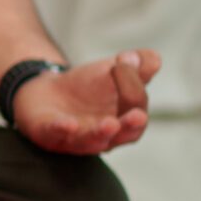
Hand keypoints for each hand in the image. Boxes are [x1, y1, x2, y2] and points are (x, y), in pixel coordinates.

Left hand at [11, 51, 159, 155]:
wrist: (46, 91)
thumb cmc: (88, 87)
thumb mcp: (113, 70)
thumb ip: (136, 65)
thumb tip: (154, 59)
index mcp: (124, 122)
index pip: (136, 109)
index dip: (134, 88)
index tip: (124, 63)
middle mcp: (103, 137)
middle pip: (120, 135)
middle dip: (129, 126)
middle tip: (138, 116)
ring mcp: (74, 139)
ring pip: (90, 141)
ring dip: (100, 133)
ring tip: (109, 124)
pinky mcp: (47, 134)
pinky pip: (55, 135)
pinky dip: (62, 130)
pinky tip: (68, 123)